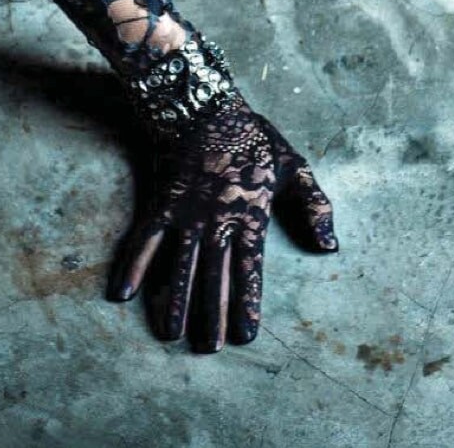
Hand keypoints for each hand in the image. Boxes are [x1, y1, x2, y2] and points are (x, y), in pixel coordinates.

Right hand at [106, 92, 337, 350]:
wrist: (204, 106)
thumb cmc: (252, 138)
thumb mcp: (293, 166)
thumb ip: (315, 206)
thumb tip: (330, 247)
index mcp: (251, 214)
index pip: (249, 269)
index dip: (247, 303)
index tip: (245, 336)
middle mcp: (217, 219)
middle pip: (214, 276)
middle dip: (211, 314)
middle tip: (207, 349)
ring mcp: (187, 212)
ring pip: (180, 265)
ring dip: (174, 300)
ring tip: (170, 334)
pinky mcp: (162, 202)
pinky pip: (146, 239)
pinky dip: (134, 266)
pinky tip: (123, 294)